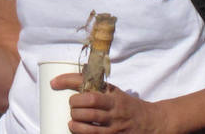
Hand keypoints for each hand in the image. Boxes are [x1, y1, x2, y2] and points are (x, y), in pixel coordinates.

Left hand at [47, 74, 170, 133]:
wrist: (151, 122)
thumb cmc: (126, 105)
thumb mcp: (115, 92)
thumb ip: (96, 86)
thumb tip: (71, 76)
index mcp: (112, 95)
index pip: (87, 85)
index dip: (67, 82)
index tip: (53, 83)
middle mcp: (114, 110)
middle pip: (89, 106)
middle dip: (74, 107)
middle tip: (71, 107)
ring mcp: (116, 127)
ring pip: (91, 128)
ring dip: (76, 125)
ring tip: (71, 123)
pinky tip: (78, 133)